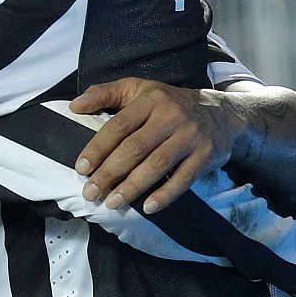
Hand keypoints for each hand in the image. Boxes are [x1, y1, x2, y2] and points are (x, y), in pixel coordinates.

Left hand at [70, 78, 246, 211]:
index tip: (81, 168)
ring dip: (132, 187)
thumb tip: (75, 106)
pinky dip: (165, 194)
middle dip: (110, 173)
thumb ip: (105, 93)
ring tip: (112, 202)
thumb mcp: (137, 89)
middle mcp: (171, 116)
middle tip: (91, 193)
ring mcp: (190, 136)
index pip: (118, 126)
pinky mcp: (206, 155)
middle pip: (135, 148)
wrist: (220, 112)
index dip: (98, 148)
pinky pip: (183, 178)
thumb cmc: (168, 103)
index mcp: (150, 100)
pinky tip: (147, 207)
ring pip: (157, 164)